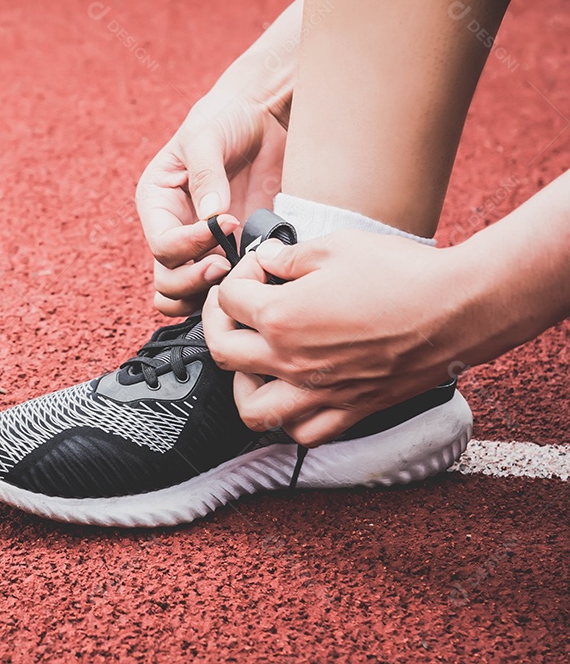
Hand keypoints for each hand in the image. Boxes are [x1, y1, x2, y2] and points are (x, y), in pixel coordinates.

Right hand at [136, 0, 300, 317]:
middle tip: (227, 265)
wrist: (262, 115)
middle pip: (167, 279)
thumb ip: (205, 175)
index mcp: (157, 204)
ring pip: (188, 294)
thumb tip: (211, 216)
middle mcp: (174, 230)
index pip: (161, 245)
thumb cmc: (224, 117)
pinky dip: (234, 292)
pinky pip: (222, 287)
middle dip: (194, 280)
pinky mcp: (231, 251)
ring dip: (208, 295)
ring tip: (238, 277)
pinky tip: (255, 275)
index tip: (225, 225)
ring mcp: (202, 246)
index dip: (188, 246)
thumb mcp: (206, 136)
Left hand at [202, 230, 483, 445]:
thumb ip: (290, 257)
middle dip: (221, 323)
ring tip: (255, 361)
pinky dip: (289, 420)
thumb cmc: (402, 273)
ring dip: (242, 384)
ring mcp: (319, 393)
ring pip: (252, 411)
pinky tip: (295, 393)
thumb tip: (268, 261)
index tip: (262, 266)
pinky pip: (303, 434)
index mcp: (281, 318)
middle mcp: (291, 362)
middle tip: (239, 307)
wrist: (459, 309)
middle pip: (223, 352)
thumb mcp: (335, 247)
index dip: (239, 273)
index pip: (229, 299)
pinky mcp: (350, 411)